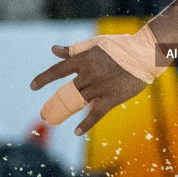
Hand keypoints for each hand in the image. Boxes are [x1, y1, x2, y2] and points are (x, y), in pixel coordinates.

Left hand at [30, 42, 149, 135]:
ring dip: (65, 113)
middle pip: (66, 92)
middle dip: (53, 103)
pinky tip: (76, 132)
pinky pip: (96, 114)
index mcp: (84, 60)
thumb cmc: (121, 46)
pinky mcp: (112, 98)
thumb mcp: (95, 45)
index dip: (44, 79)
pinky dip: (86, 123)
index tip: (32, 86)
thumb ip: (73, 50)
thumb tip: (54, 49)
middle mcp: (89, 74)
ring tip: (54, 121)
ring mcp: (100, 87)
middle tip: (44, 114)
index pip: (58, 71)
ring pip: (78, 103)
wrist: (145, 53)